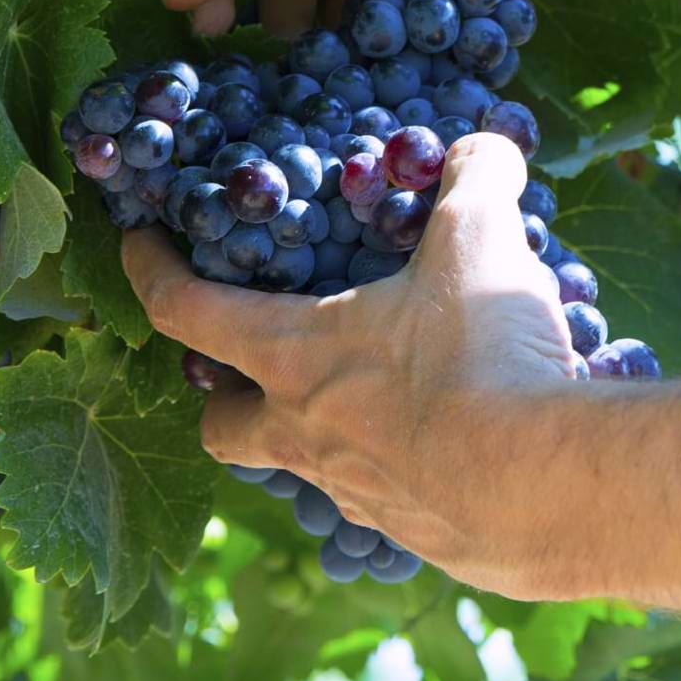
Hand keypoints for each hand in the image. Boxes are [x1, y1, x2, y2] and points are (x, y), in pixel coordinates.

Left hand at [122, 134, 579, 593]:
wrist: (544, 487)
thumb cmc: (479, 357)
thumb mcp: (480, 240)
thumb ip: (474, 180)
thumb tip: (484, 146)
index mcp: (294, 354)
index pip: (186, 308)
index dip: (151, 270)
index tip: (137, 243)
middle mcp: (305, 433)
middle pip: (223, 424)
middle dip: (223, 394)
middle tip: (254, 362)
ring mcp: (356, 494)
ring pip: (305, 465)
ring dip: (323, 431)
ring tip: (380, 393)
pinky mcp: (414, 533)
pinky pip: (385, 497)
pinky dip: (402, 466)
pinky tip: (455, 439)